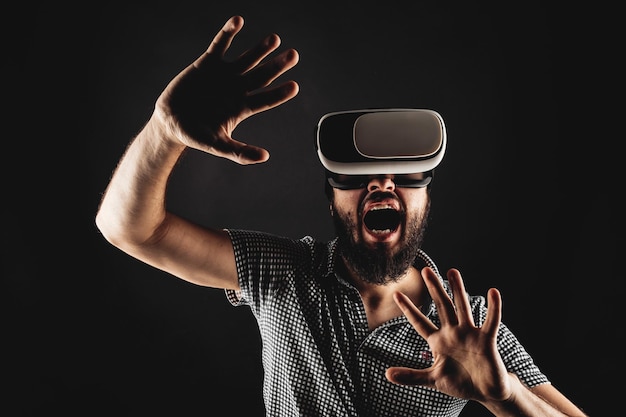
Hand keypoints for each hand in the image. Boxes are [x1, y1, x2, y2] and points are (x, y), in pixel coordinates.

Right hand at [152, 15, 298, 163]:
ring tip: (275, 39)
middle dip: (277, 66)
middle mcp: (238, 88)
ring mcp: (225, 74)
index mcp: (243, 107)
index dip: (280, 93)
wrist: (171, 122)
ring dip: (260, 49)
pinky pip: (221, 45)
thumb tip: (264, 158)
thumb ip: (239, 152)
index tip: (294, 86)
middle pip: (263, 76)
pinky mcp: (208, 63)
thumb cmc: (196, 135)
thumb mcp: (218, 145)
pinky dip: (228, 33)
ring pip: (247, 58)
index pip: (266, 99)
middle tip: (294, 55)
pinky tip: (238, 21)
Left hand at [386, 267, 512, 402]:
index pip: (420, 322)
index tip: (396, 294)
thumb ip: (411, 376)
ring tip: (452, 271)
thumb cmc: (460, 383)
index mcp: (438, 341)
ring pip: (462, 307)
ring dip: (458, 290)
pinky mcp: (486, 340)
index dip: (409, 309)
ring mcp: (469, 334)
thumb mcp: (433, 379)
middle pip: (441, 306)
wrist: (486, 391)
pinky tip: (493, 292)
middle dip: (434, 289)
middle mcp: (453, 333)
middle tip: (426, 269)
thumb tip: (387, 374)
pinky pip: (491, 321)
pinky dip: (493, 308)